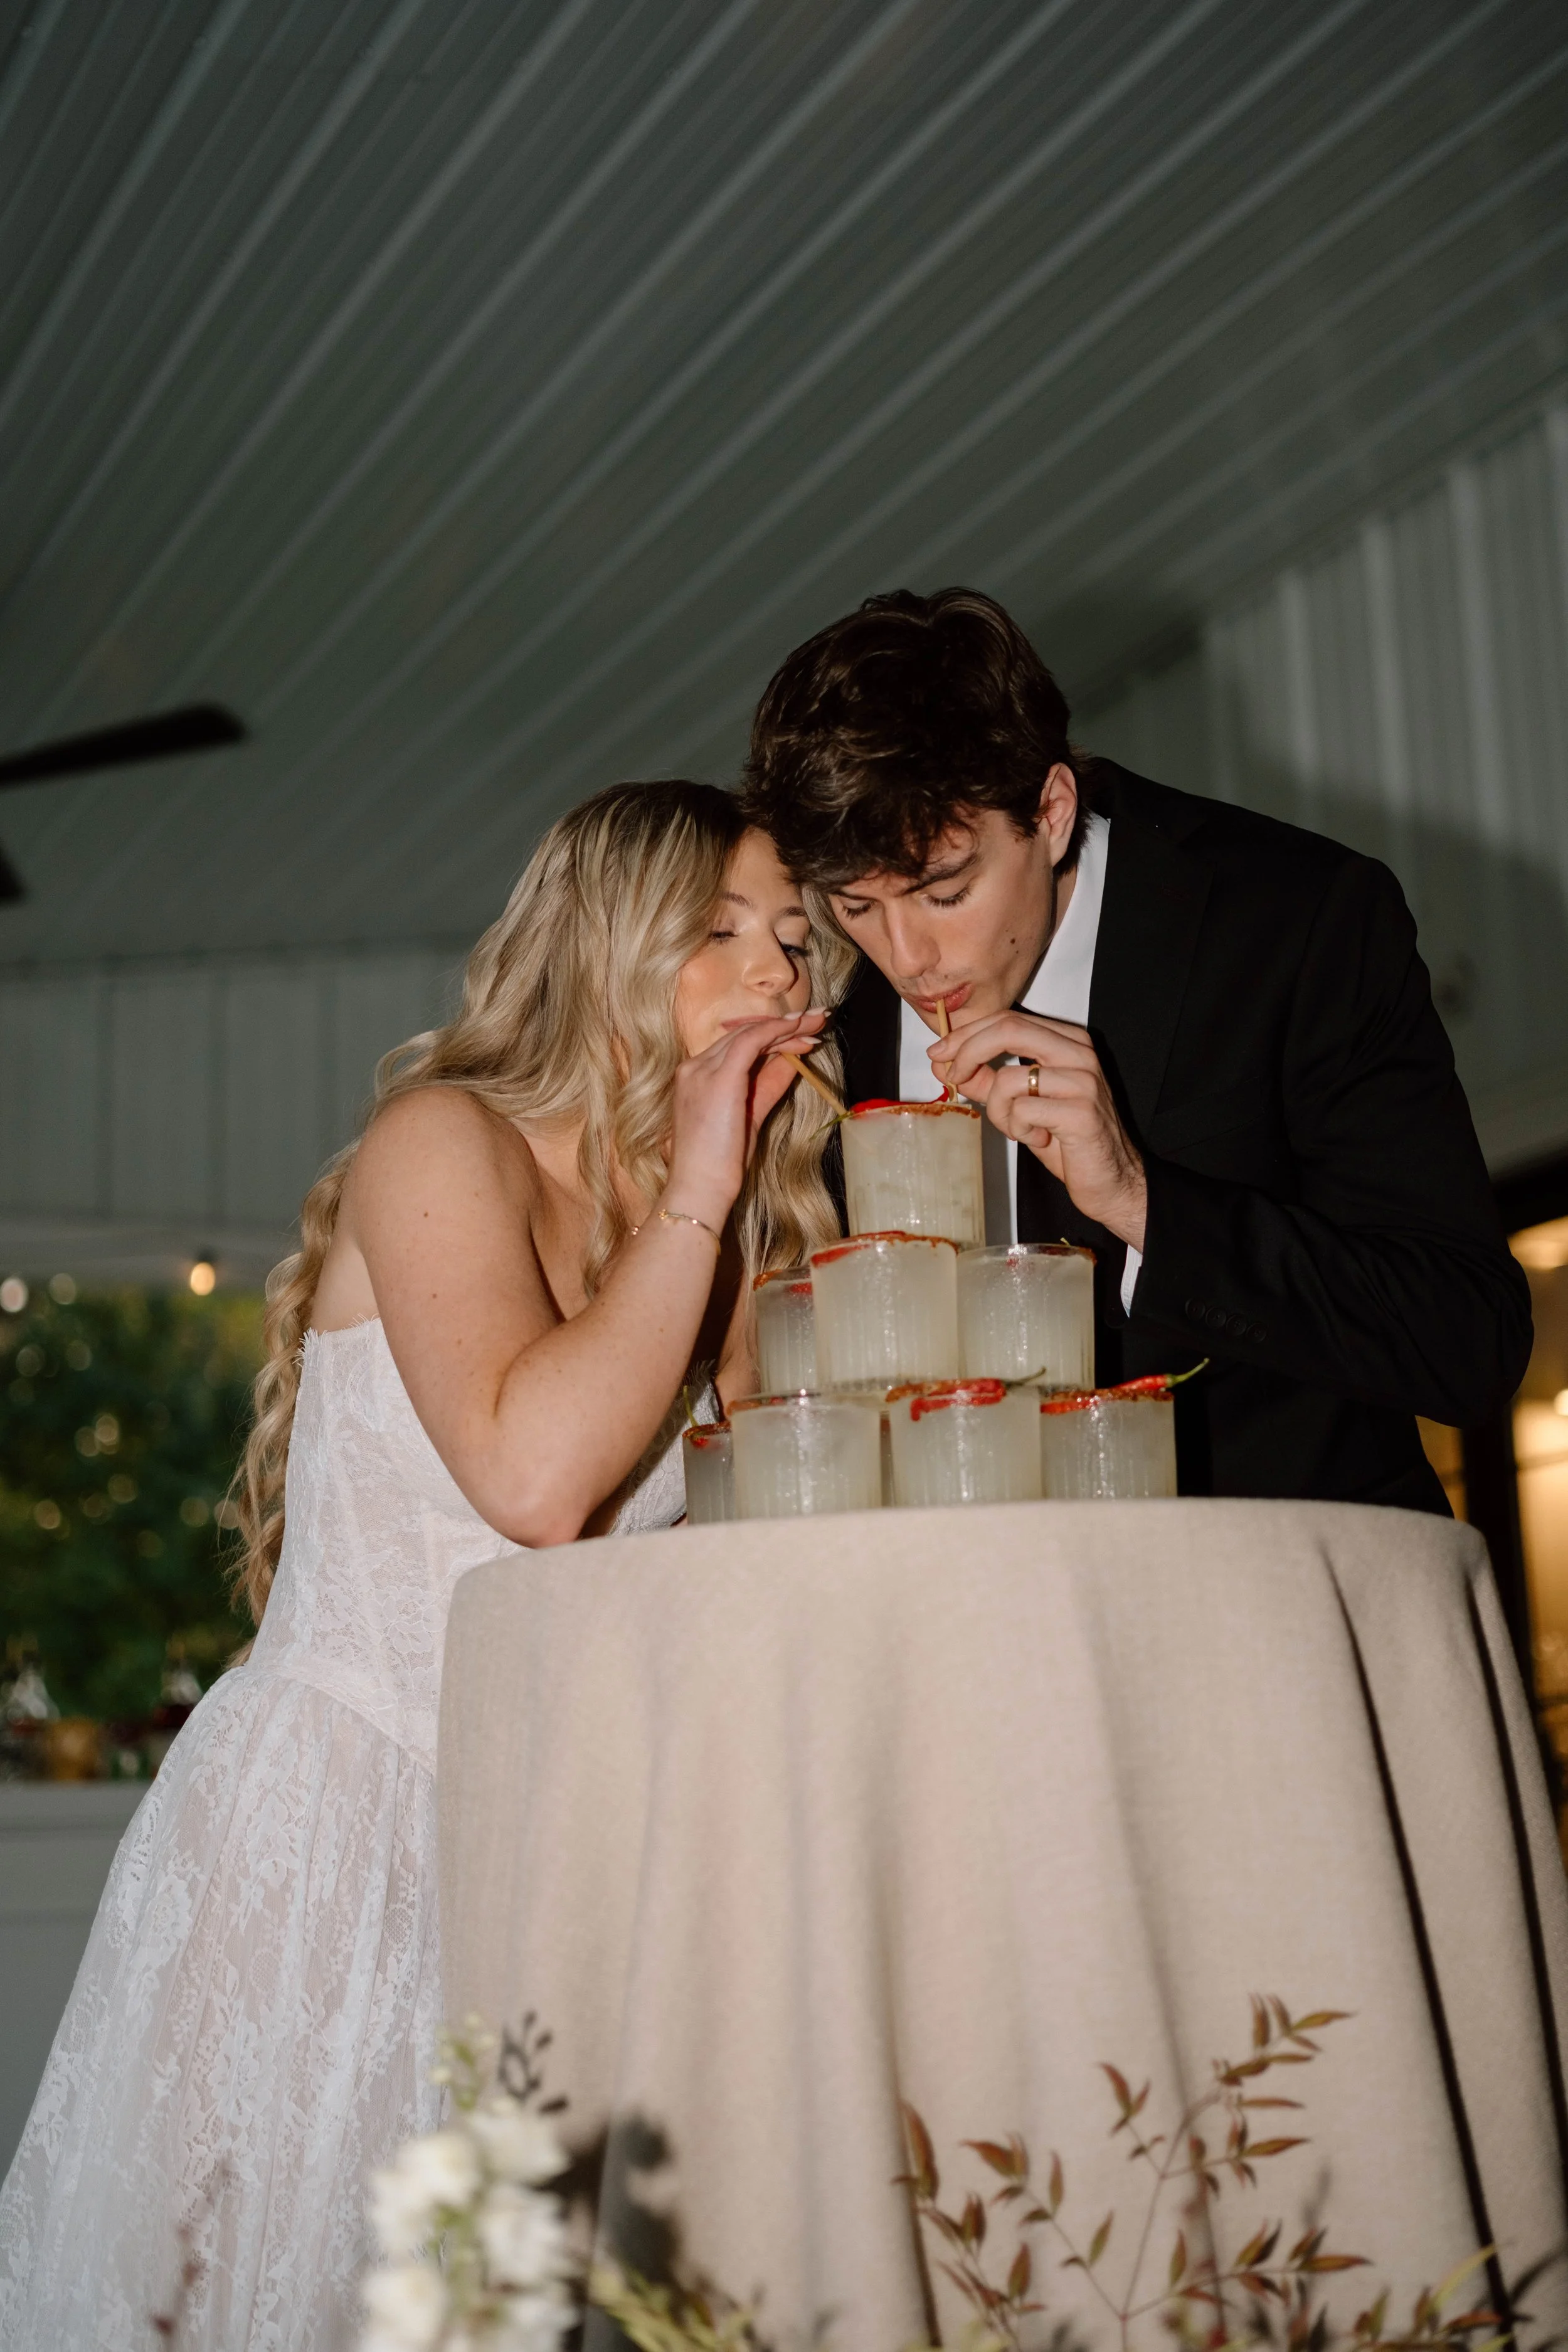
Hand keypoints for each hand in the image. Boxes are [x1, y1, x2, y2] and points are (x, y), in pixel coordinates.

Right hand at [665, 1009, 828, 1230]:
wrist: (700, 1188)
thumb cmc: (720, 1163)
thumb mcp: (749, 1117)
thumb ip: (767, 1085)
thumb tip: (792, 1061)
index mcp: (695, 1077)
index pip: (736, 1045)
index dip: (772, 1036)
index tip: (801, 1035)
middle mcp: (694, 1068)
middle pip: (743, 1034)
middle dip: (783, 1026)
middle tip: (816, 1020)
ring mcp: (702, 1070)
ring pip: (749, 1034)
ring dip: (787, 1027)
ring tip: (816, 1023)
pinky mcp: (720, 1078)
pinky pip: (752, 1041)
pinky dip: (778, 1032)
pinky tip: (800, 1031)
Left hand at [930, 1011, 1147, 1248]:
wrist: (1111, 1180)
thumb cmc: (1069, 1141)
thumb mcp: (1020, 1105)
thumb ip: (986, 1082)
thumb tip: (944, 1065)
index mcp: (1067, 1042)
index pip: (1008, 1019)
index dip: (967, 1034)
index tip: (939, 1053)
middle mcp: (1079, 1053)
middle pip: (1008, 1029)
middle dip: (967, 1052)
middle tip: (951, 1077)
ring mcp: (1084, 1080)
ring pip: (1009, 1078)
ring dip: (999, 1111)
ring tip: (1018, 1129)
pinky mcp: (1081, 1111)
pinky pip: (1023, 1111)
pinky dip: (1018, 1130)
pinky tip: (1039, 1140)